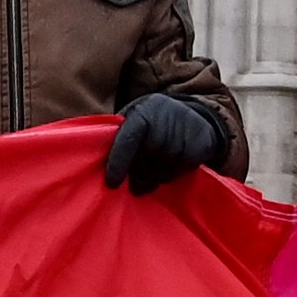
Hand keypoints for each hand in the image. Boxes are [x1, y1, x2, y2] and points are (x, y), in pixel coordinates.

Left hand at [102, 93, 221, 195]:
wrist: (196, 113)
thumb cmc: (155, 118)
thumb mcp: (135, 114)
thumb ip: (120, 132)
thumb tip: (100, 154)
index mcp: (141, 117)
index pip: (126, 144)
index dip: (118, 165)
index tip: (112, 183)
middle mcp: (161, 130)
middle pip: (142, 167)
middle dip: (139, 173)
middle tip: (141, 168)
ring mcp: (180, 142)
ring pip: (160, 176)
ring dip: (156, 174)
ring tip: (159, 160)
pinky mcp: (196, 152)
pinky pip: (177, 175)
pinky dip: (173, 172)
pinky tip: (175, 159)